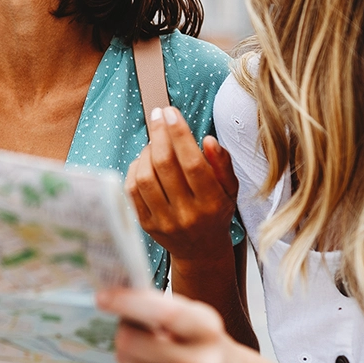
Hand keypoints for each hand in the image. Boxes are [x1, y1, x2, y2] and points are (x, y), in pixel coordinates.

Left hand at [96, 286, 259, 362]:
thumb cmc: (208, 346)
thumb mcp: (196, 319)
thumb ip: (160, 309)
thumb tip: (115, 299)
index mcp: (208, 330)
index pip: (163, 313)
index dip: (127, 302)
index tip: (102, 297)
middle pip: (131, 343)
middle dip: (122, 332)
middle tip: (130, 329)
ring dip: (126, 355)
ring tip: (144, 352)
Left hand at [126, 107, 237, 258]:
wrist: (201, 250)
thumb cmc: (216, 211)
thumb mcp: (230, 189)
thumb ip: (223, 164)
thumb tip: (208, 140)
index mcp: (212, 203)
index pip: (193, 163)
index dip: (180, 134)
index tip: (170, 113)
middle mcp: (188, 214)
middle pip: (165, 166)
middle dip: (159, 134)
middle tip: (158, 115)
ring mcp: (164, 221)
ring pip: (146, 177)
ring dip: (146, 151)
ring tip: (154, 141)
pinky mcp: (146, 224)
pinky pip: (132, 189)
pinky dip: (135, 168)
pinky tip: (144, 160)